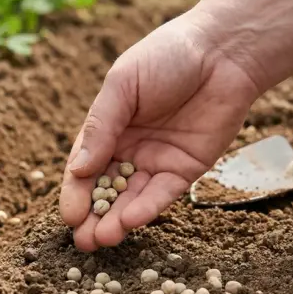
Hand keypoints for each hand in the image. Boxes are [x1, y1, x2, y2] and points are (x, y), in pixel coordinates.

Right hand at [59, 15, 259, 251]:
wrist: (223, 51)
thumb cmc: (166, 57)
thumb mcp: (122, 85)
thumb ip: (100, 127)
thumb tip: (78, 170)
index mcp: (106, 130)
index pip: (83, 169)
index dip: (75, 193)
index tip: (69, 217)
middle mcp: (128, 150)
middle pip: (105, 191)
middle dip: (93, 217)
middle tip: (83, 242)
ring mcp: (156, 162)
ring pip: (131, 198)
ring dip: (117, 220)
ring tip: (103, 239)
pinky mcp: (185, 170)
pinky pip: (162, 193)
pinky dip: (147, 208)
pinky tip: (132, 220)